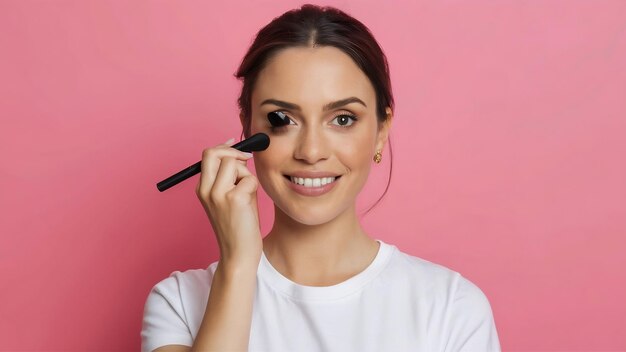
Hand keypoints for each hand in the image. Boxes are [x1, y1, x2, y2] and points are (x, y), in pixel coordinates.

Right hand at [195, 138, 261, 268]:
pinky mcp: (235, 199)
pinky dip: (255, 188)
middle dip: (233, 151)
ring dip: (246, 174)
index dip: (223, 147)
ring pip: (234, 163)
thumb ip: (231, 177)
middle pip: (214, 153)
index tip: (235, 144)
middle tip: (246, 158)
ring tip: (247, 194)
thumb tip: (241, 155)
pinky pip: (250, 179)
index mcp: (202, 189)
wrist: (238, 253)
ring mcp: (219, 194)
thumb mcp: (229, 197)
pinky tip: (251, 205)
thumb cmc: (238, 226)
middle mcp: (206, 190)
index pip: (207, 156)